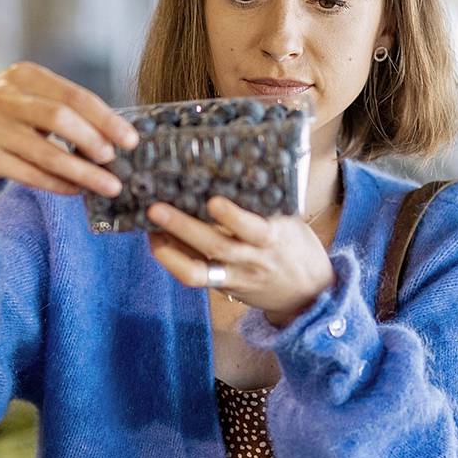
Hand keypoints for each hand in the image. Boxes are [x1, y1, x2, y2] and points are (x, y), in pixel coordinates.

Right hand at [0, 61, 138, 196]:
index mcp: (23, 76)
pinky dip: (56, 184)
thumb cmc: (0, 122)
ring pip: (45, 152)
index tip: (131, 140)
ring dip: (81, 172)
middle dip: (93, 142)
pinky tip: (75, 191)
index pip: (73, 95)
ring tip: (107, 186)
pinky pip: (28, 173)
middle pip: (60, 119)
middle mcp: (3, 95)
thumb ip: (61, 112)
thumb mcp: (25, 103)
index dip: (105, 118)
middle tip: (115, 162)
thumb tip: (113, 135)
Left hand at [146, 197, 335, 325]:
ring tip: (149, 225)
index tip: (213, 201)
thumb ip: (266, 202)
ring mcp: (236, 276)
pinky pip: (195, 277)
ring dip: (169, 247)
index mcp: (275, 237)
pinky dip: (173, 259)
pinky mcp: (224, 289)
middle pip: (216, 246)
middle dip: (184, 227)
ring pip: (197, 270)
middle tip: (156, 207)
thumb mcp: (291, 221)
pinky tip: (156, 240)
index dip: (233, 218)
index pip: (255, 229)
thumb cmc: (297, 247)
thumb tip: (237, 163)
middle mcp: (253, 258)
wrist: (308, 294)